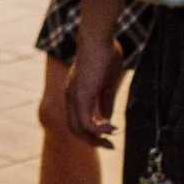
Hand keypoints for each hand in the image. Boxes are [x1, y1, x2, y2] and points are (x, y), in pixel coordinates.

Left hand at [64, 31, 119, 148]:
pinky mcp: (81, 96)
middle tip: (111, 146)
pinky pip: (86, 123)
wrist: (97, 37)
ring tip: (112, 139)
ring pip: (78, 129)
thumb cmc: (104, 54)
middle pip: (75, 129)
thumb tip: (107, 118)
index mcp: (75, 92)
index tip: (112, 133)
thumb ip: (105, 100)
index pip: (78, 120)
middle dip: (93, 141)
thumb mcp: (106, 82)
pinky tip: (112, 128)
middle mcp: (71, 96)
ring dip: (96, 139)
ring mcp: (74, 97)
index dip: (94, 131)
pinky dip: (99, 130)